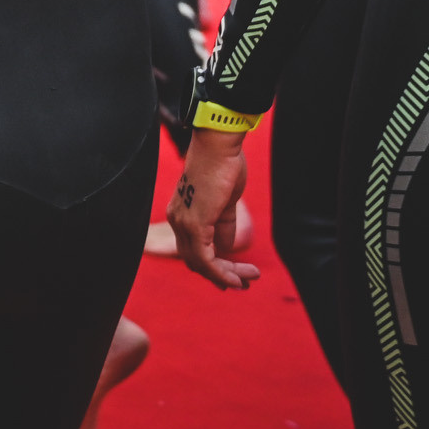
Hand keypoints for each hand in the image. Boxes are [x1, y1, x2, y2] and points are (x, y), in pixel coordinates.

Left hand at [167, 128, 260, 289]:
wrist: (219, 145)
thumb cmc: (223, 165)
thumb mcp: (225, 201)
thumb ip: (223, 224)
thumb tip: (227, 247)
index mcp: (182, 212)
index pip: (193, 250)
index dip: (213, 266)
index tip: (235, 276)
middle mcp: (177, 220)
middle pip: (196, 261)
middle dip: (221, 275)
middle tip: (244, 283)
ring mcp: (183, 223)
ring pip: (201, 264)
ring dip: (227, 275)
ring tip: (250, 278)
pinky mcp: (195, 225)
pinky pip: (206, 260)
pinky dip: (222, 272)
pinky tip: (239, 277)